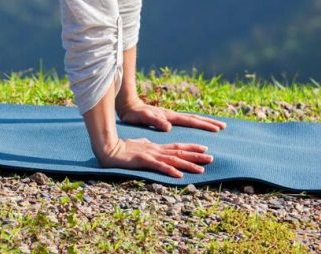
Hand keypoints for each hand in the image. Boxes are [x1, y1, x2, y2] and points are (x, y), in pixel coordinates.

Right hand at [98, 136, 212, 177]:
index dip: (191, 148)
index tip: (205, 149)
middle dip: (196, 156)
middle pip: (179, 153)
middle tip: (212, 158)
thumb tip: (153, 146)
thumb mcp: (139, 145)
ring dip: (188, 164)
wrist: (109, 149)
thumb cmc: (123, 148)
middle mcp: (156, 150)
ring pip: (173, 160)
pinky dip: (169, 170)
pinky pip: (159, 166)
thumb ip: (148, 146)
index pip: (177, 147)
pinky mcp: (143, 161)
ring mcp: (150, 155)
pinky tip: (179, 175)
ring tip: (201, 169)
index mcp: (156, 147)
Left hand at [117, 96, 226, 132]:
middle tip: (224, 126)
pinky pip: (184, 122)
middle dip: (209, 122)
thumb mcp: (143, 118)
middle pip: (194, 118)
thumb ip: (155, 121)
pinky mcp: (166, 119)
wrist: (127, 106)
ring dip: (203, 122)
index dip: (204, 125)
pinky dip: (193, 124)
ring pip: (190, 119)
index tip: (218, 128)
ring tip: (215, 126)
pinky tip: (195, 127)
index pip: (191, 121)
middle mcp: (172, 116)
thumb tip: (169, 127)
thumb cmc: (134, 114)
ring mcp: (170, 117)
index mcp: (170, 116)